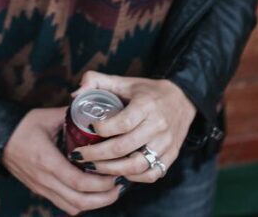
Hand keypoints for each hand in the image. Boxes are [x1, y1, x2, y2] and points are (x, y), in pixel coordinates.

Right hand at [2, 106, 121, 214]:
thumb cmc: (22, 125)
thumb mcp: (47, 117)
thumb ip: (71, 116)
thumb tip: (92, 111)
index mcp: (47, 161)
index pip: (79, 182)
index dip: (101, 183)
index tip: (115, 174)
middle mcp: (44, 179)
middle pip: (79, 201)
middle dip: (104, 198)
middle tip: (118, 186)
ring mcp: (41, 187)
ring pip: (72, 207)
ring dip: (94, 203)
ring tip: (109, 191)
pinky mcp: (40, 190)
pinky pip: (64, 204)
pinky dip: (81, 202)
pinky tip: (91, 191)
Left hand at [69, 72, 196, 183]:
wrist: (183, 99)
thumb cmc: (147, 91)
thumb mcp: (124, 81)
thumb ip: (96, 81)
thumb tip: (74, 94)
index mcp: (146, 105)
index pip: (123, 123)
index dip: (103, 129)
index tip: (88, 127)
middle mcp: (158, 126)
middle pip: (124, 147)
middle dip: (97, 155)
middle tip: (79, 155)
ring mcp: (166, 143)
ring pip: (137, 165)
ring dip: (111, 169)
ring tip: (93, 167)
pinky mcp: (172, 156)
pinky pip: (151, 174)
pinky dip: (133, 177)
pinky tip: (117, 172)